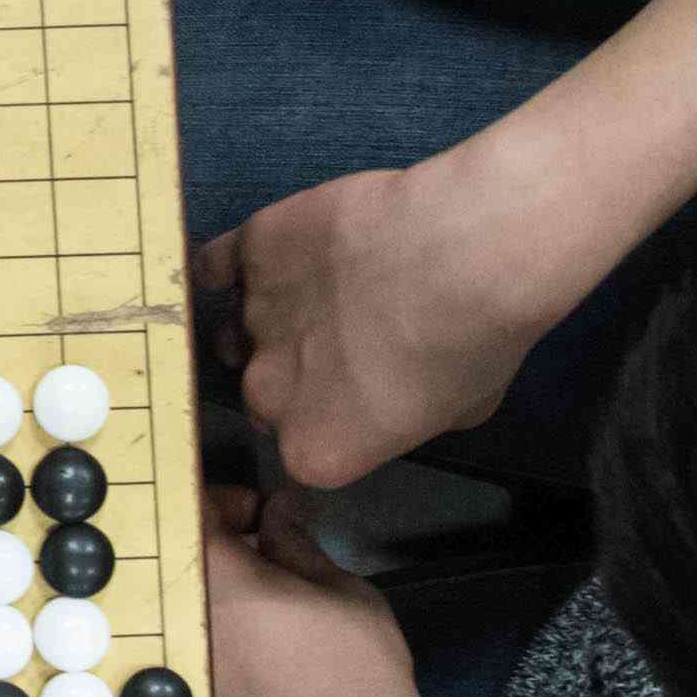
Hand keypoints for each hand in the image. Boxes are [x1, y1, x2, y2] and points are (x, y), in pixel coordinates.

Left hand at [194, 506, 454, 696]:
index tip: (256, 521)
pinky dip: (209, 674)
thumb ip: (298, 547)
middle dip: (215, 563)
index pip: (192, 509)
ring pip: (172, 628)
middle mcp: (175, 628)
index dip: (227, 505)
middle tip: (262, 576)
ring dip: (209, 618)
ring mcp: (167, 683)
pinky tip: (257, 689)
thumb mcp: (344, 593)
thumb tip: (279, 519)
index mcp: (214, 581)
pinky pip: (181, 682)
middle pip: (174, 570)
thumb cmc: (362, 688)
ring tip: (262, 636)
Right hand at [197, 161, 563, 496]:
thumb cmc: (474, 342)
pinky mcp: (254, 246)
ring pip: (246, 325)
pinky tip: (259, 257)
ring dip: (274, 317)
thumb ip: (406, 417)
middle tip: (348, 341)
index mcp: (315, 450)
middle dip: (298, 372)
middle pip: (266, 391)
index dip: (333, 420)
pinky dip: (232, 264)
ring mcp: (253, 316)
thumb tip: (396, 396)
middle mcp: (269, 394)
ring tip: (321, 292)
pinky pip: (222, 262)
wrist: (465, 253)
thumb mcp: (459, 412)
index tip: (361, 396)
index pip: (305, 446)